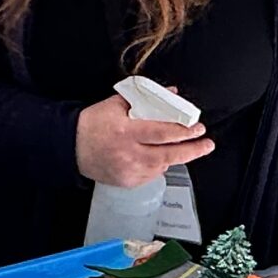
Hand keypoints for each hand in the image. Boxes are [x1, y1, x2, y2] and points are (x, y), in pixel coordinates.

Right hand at [75, 95, 213, 189]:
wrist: (71, 147)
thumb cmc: (93, 124)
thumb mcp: (116, 104)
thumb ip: (145, 99)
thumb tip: (172, 94)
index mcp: (126, 132)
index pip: (162, 133)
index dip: (184, 132)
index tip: (199, 128)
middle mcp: (129, 154)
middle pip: (169, 155)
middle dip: (192, 150)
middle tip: (207, 144)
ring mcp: (129, 171)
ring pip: (162, 166)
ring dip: (174, 156)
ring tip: (180, 147)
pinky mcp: (127, 182)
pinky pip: (151, 175)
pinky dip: (157, 165)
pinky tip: (155, 157)